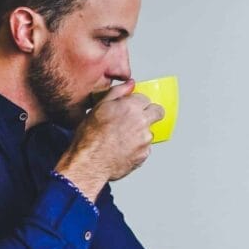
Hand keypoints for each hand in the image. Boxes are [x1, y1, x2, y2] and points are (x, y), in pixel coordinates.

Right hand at [55, 81, 164, 199]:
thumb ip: (117, 93)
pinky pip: (146, 148)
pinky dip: (138, 148)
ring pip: (150, 131)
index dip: (138, 103)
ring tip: (123, 138)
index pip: (146, 98)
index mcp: (131, 107)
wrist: (90, 163)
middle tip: (138, 119)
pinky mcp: (145, 154)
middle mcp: (142, 122)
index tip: (133, 107)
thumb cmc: (90, 137)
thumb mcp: (98, 108)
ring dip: (141, 133)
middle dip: (150, 113)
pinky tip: (123, 149)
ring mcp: (145, 139)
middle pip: (158, 112)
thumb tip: (129, 84)